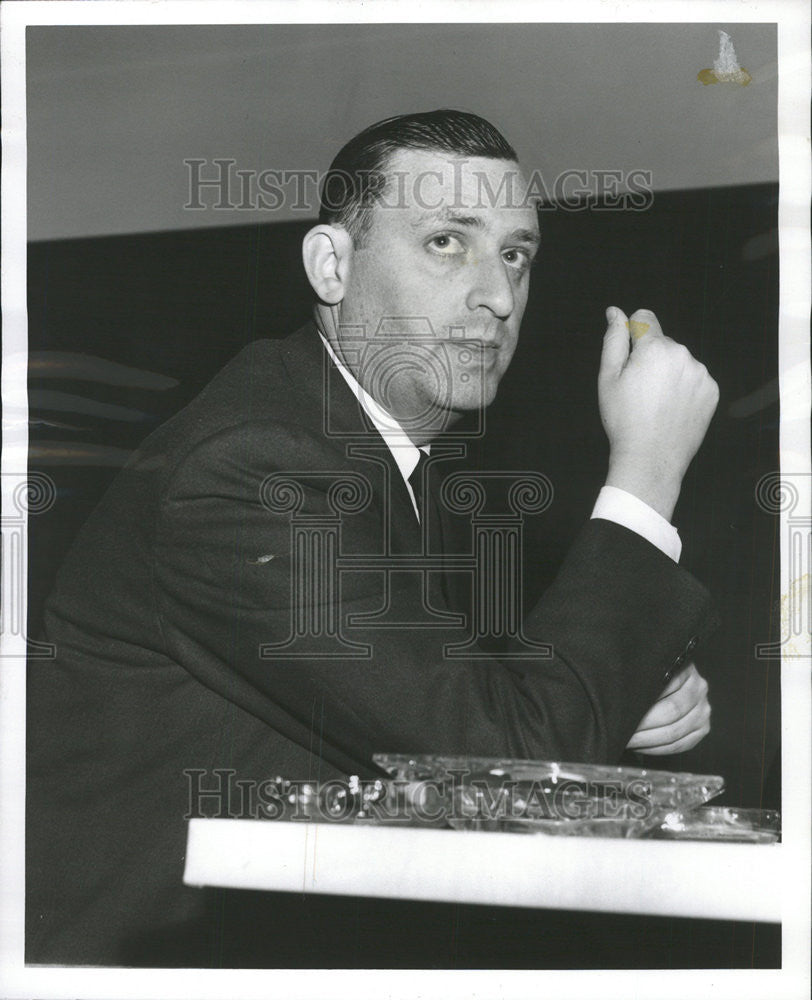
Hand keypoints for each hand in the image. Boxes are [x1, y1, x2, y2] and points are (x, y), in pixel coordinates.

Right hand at [599, 307, 718, 520]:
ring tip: (656, 402)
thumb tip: (615, 313)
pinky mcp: (711, 391)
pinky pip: (695, 378)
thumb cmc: (624, 420)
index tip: (630, 358)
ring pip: (680, 361)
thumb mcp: (608, 378)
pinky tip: (672, 409)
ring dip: (669, 373)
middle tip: (639, 391)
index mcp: (655, 348)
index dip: (633, 334)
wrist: (650, 458)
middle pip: (663, 343)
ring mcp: (700, 373)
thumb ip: (613, 340)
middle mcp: (682, 354)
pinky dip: (684, 388)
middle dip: (651, 358)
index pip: (645, 318)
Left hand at [626, 663, 710, 754]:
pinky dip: (657, 749)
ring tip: (627, 741)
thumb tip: (621, 696)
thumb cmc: (649, 678)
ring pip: (674, 733)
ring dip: (647, 740)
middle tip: (622, 731)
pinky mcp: (702, 728)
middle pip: (670, 712)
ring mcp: (703, 710)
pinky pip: (680, 745)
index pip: (662, 689)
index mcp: (685, 669)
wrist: (669, 684)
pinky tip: (640, 747)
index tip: (621, 715)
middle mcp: (699, 688)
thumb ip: (639, 679)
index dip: (640, 706)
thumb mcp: (646, 670)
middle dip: (642, 725)